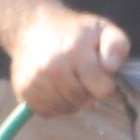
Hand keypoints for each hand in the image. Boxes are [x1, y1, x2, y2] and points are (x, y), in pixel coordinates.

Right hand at [10, 10, 129, 116]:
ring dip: (71, 101)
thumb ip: (116, 46)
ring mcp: (36, 81)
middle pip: (82, 102)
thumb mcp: (102, 29)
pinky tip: (55, 88)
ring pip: (65, 109)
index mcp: (75, 52)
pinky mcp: (23, 91)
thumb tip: (111, 67)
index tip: (100, 74)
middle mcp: (53, 69)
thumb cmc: (73, 31)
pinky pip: (47, 112)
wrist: (32, 27)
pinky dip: (55, 104)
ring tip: (69, 82)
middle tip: (83, 78)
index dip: (105, 83)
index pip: (102, 89)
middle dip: (87, 93)